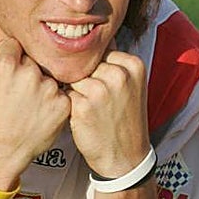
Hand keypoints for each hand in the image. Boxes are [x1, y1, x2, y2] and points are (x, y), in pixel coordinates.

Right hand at [0, 39, 70, 188]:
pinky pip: (60, 92)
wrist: (0, 152)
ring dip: (40, 86)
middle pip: (33, 60)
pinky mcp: (63, 104)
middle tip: (16, 93)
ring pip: (47, 76)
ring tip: (27, 105)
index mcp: (6, 65)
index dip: (9, 59)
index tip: (7, 74)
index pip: (14, 45)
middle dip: (26, 71)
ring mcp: (49, 89)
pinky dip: (52, 100)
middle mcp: (30, 74)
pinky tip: (39, 112)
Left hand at [68, 50, 150, 178]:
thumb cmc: (124, 119)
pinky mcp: (82, 106)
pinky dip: (69, 104)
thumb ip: (114, 63)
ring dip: (75, 90)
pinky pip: (65, 94)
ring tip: (91, 108)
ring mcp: (100, 90)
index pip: (102, 50)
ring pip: (73, 77)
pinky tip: (83, 116)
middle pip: (86, 63)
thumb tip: (88, 41)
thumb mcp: (131, 86)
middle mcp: (118, 74)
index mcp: (133, 65)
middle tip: (97, 99)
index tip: (103, 84)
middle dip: (85, 77)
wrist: (126, 156)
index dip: (97, 67)